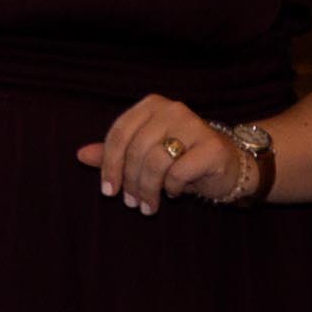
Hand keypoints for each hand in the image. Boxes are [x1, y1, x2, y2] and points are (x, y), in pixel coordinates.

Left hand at [79, 96, 235, 213]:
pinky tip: (174, 192)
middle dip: (130, 181)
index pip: (119, 134)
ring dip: (148, 189)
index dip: (109, 164)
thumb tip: (80, 155)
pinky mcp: (212, 147)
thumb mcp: (144, 154)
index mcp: (151, 106)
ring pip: (155, 162)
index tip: (108, 191)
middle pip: (135, 149)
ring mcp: (194, 125)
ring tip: (147, 205)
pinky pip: (179, 172)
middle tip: (131, 203)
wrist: (230, 166)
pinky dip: (172, 187)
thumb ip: (114, 153)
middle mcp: (172, 110)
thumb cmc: (181, 159)